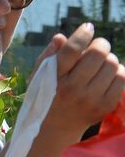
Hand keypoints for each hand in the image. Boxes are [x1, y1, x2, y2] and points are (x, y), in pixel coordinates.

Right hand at [42, 22, 124, 141]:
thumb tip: (61, 38)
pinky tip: (106, 77)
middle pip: (98, 53)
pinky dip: (116, 73)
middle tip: (96, 49)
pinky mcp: (105, 106)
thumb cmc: (47, 94)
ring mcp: (90, 99)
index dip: (83, 34)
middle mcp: (72, 89)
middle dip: (100, 45)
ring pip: (113, 64)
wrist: (55, 127)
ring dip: (109, 60)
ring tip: (99, 66)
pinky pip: (122, 78)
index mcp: (54, 78)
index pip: (73, 49)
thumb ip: (49, 55)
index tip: (87, 29)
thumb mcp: (40, 75)